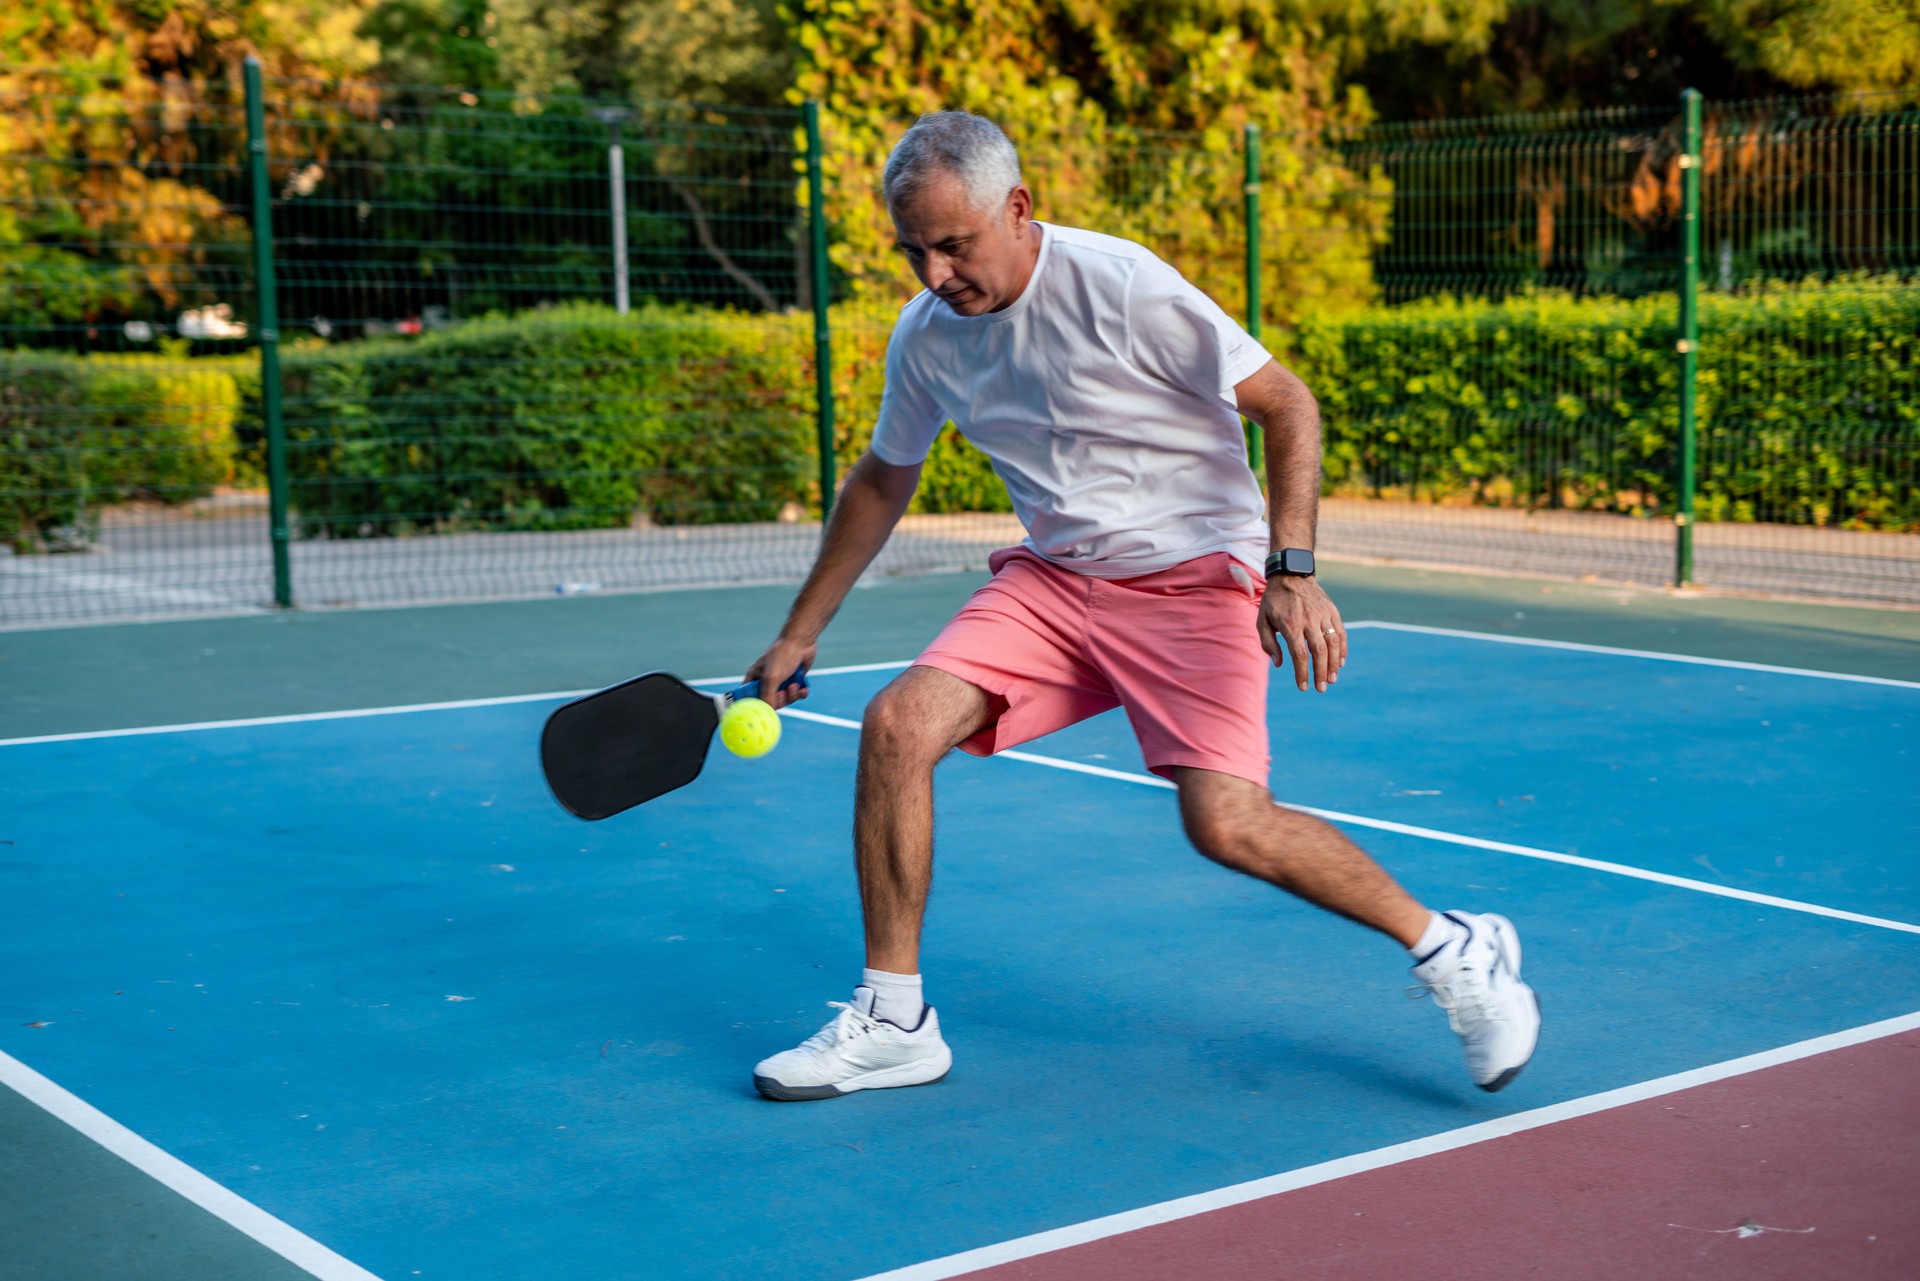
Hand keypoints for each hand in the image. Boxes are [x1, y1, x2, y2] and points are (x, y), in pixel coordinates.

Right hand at [743, 636, 816, 708]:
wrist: (802, 642)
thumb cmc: (782, 655)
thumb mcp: (771, 678)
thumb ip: (767, 696)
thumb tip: (767, 712)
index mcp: (755, 678)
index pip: (749, 697)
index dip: (755, 705)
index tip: (762, 709)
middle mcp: (767, 680)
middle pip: (770, 702)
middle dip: (779, 700)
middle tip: (782, 693)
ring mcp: (781, 681)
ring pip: (785, 699)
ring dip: (791, 696)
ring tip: (794, 685)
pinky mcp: (794, 680)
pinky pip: (797, 695)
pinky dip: (801, 693)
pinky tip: (803, 688)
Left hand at [1256, 577, 1346, 691]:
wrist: (1291, 575)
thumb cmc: (1274, 601)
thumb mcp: (1262, 620)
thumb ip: (1268, 643)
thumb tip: (1279, 664)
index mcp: (1290, 624)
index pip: (1299, 654)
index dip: (1302, 673)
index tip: (1303, 687)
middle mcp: (1309, 620)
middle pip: (1319, 651)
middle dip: (1321, 672)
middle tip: (1321, 688)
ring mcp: (1323, 615)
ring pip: (1333, 643)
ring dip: (1334, 664)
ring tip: (1332, 679)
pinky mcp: (1332, 611)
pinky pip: (1341, 632)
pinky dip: (1342, 649)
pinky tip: (1340, 662)